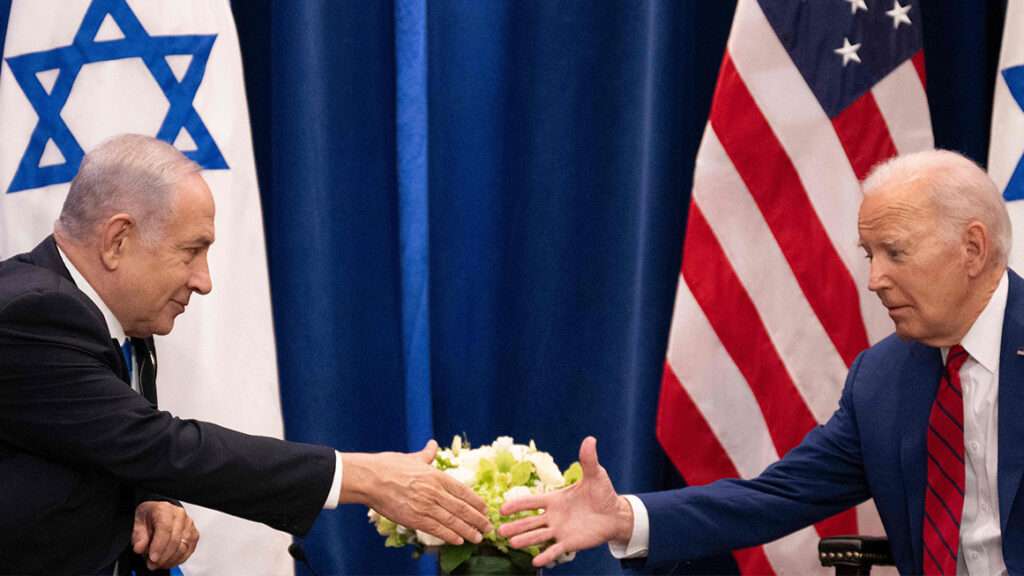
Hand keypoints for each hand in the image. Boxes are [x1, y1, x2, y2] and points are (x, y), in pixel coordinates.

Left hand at [132, 501, 198, 569]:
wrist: (160, 512)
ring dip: (170, 560)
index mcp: (164, 510)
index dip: (159, 545)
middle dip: (163, 557)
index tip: (152, 558)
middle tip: (152, 564)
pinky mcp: (194, 534)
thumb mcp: (138, 522)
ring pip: (184, 547)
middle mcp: (180, 516)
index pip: (165, 528)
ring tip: (159, 564)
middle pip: (175, 540)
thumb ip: (138, 535)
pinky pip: (189, 550)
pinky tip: (169, 562)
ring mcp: (189, 525)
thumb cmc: (150, 516)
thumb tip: (140, 548)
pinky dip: (179, 559)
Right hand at [342, 440, 492, 544]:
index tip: (485, 509)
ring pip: (453, 521)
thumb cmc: (388, 466)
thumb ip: (426, 454)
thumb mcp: (412, 458)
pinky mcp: (414, 518)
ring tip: (478, 537)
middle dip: (478, 519)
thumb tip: (432, 444)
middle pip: (462, 508)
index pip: (463, 491)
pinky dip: (450, 536)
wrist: (370, 479)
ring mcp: (426, 506)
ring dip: (468, 530)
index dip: (476, 502)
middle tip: (488, 527)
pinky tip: (459, 540)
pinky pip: (437, 529)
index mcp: (436, 476)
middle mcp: (435, 491)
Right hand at [498, 436, 633, 566]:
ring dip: (525, 540)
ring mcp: (559, 530)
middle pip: (529, 522)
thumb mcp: (595, 475)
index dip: (517, 505)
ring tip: (512, 543)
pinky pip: (555, 550)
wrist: (615, 514)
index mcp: (555, 499)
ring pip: (538, 536)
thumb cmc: (602, 493)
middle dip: (515, 525)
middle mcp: (553, 516)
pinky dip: (546, 556)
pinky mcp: (569, 543)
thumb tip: (590, 439)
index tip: (502, 509)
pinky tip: (536, 562)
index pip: (532, 502)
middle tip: (499, 530)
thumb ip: (588, 460)